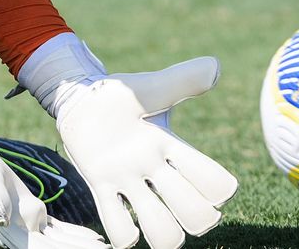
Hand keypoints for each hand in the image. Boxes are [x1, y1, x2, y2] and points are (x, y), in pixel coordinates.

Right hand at [0, 94, 110, 248]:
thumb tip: (3, 217)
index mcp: (5, 230)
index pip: (38, 248)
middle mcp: (16, 233)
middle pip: (52, 248)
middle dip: (76, 248)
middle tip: (105, 248)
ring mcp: (23, 225)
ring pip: (56, 240)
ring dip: (78, 244)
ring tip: (102, 245)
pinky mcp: (27, 212)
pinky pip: (54, 228)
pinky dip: (71, 233)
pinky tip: (88, 236)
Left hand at [17, 36, 237, 248]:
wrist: (80, 98)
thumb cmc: (119, 94)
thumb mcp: (150, 88)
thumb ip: (181, 80)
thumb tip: (215, 67)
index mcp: (170, 146)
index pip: (211, 179)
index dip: (218, 189)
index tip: (211, 183)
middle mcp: (154, 170)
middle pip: (193, 211)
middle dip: (195, 217)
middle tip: (182, 209)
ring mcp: (128, 181)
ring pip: (159, 227)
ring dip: (161, 233)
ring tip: (148, 224)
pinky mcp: (101, 187)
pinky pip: (117, 225)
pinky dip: (123, 234)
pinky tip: (123, 224)